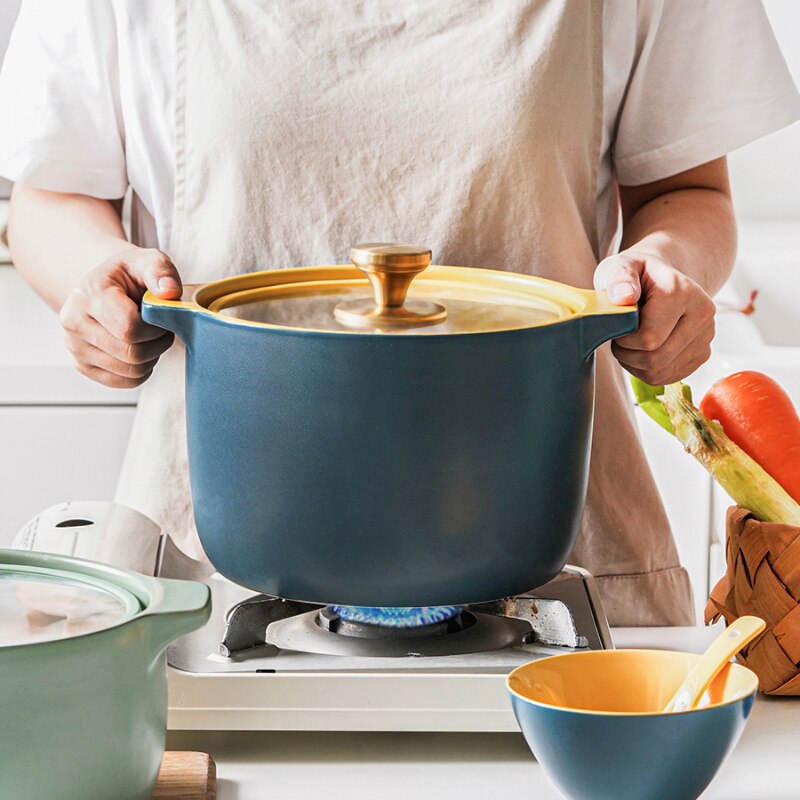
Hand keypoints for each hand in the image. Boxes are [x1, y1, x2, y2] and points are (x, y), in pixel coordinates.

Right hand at [59, 245, 182, 387]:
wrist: (105, 286)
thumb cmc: (129, 275)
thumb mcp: (146, 260)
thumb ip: (161, 271)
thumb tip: (169, 292)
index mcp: (88, 295)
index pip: (130, 329)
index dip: (156, 329)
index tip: (162, 318)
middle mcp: (73, 323)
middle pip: (131, 354)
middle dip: (157, 344)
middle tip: (162, 330)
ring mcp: (75, 347)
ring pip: (131, 371)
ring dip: (152, 358)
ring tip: (150, 337)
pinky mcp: (82, 366)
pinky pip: (125, 382)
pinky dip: (141, 370)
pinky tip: (139, 349)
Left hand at [593, 250, 715, 384]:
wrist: (663, 280)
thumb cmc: (637, 276)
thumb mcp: (621, 266)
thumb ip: (618, 277)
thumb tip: (624, 297)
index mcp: (683, 292)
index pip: (649, 337)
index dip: (624, 340)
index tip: (617, 327)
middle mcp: (702, 315)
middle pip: (656, 358)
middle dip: (628, 354)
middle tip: (619, 339)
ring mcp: (706, 336)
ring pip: (660, 372)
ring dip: (635, 364)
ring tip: (630, 343)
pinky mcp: (703, 354)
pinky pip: (667, 377)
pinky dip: (647, 370)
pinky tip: (642, 351)